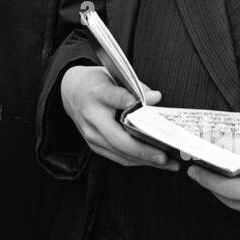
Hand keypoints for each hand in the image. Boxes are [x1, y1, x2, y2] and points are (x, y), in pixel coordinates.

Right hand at [60, 65, 175, 169]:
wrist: (71, 92)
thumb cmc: (95, 83)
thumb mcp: (114, 75)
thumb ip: (135, 86)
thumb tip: (155, 98)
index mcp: (96, 93)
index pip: (111, 95)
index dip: (123, 99)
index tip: (134, 101)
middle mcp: (92, 117)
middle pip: (118, 139)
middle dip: (144, 150)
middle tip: (165, 156)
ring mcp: (91, 135)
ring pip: (120, 154)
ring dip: (146, 161)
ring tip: (168, 163)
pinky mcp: (94, 145)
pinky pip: (118, 157)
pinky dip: (137, 161)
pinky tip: (154, 161)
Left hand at [188, 126, 239, 220]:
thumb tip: (217, 139)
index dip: (217, 149)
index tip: (200, 146)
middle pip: (236, 189)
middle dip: (209, 180)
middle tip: (195, 171)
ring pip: (239, 204)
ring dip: (218, 192)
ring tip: (205, 178)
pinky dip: (233, 200)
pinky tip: (224, 189)